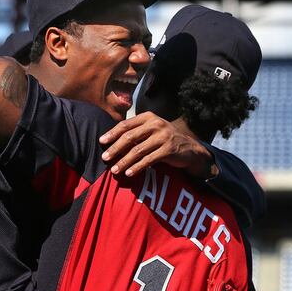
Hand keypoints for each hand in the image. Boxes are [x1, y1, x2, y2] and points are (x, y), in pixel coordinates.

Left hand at [99, 112, 216, 177]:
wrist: (190, 148)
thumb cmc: (165, 139)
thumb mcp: (152, 130)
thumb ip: (136, 132)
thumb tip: (111, 140)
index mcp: (148, 117)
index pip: (126, 124)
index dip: (112, 133)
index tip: (102, 142)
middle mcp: (156, 124)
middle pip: (130, 137)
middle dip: (115, 148)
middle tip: (104, 158)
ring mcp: (163, 136)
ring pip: (138, 150)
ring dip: (124, 161)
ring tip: (114, 170)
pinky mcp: (169, 150)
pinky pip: (148, 160)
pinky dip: (137, 167)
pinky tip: (129, 173)